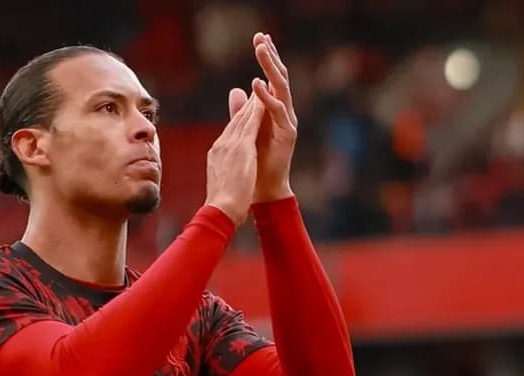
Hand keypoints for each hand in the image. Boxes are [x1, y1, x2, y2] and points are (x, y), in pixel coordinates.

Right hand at [205, 94, 265, 225]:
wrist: (220, 210)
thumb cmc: (221, 205)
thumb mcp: (222, 185)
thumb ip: (225, 175)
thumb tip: (225, 176)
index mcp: (216, 155)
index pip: (230, 132)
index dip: (239, 119)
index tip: (247, 108)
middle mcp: (221, 146)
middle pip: (235, 121)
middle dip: (245, 105)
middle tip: (255, 88)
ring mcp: (229, 146)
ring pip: (243, 119)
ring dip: (252, 102)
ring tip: (261, 87)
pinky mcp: (241, 149)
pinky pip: (250, 124)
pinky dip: (257, 111)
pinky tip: (264, 101)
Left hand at [228, 33, 297, 202]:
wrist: (260, 191)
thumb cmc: (254, 162)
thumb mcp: (245, 130)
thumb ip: (242, 110)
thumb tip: (236, 89)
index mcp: (273, 110)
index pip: (270, 77)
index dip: (267, 58)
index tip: (259, 37)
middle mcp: (283, 113)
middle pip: (278, 78)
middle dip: (270, 56)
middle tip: (261, 36)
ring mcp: (287, 122)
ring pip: (281, 88)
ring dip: (270, 68)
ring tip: (261, 50)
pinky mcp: (287, 134)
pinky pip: (277, 111)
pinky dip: (267, 97)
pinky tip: (257, 83)